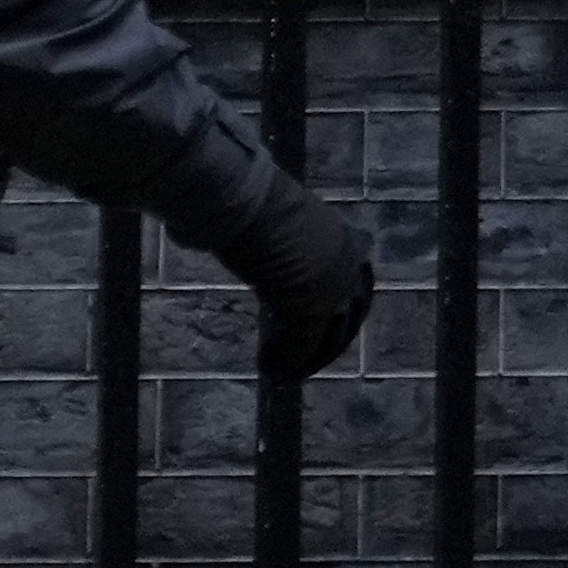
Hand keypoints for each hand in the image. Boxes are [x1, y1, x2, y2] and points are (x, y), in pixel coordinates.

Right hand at [223, 176, 372, 383]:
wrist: (239, 197)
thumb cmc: (241, 195)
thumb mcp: (264, 217)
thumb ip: (261, 234)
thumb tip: (215, 236)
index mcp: (340, 236)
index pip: (353, 282)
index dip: (339, 306)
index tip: (325, 321)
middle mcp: (344, 263)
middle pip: (347, 314)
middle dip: (331, 339)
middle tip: (312, 358)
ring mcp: (331, 286)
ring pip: (329, 333)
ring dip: (311, 357)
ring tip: (287, 371)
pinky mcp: (311, 308)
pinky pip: (304, 343)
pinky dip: (289, 361)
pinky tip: (272, 371)